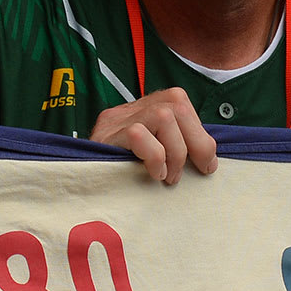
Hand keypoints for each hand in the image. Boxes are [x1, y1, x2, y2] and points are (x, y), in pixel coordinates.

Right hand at [90, 87, 216, 184]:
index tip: (206, 165)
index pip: (180, 102)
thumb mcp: (153, 157)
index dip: (200, 133)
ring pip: (164, 117)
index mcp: (144, 108)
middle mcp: (130, 108)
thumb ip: (175, 148)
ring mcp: (116, 119)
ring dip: (175, 153)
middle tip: (191, 172)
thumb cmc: (122, 176)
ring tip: (168, 177)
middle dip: (196, 142)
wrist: (80, 188)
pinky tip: (153, 174)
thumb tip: (209, 158)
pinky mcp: (105, 135)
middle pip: (177, 105)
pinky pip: (139, 135)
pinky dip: (155, 157)